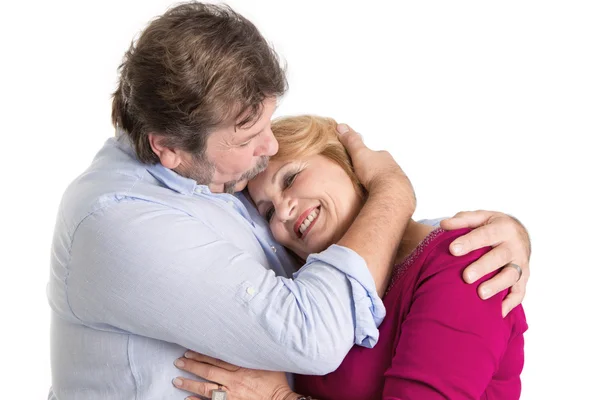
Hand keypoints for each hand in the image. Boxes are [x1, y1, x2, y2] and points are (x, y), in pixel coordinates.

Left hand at [172, 351, 297, 399]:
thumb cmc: (276, 383)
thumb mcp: (267, 363)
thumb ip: (253, 354)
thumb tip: (246, 341)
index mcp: (242, 368)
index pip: (217, 358)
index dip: (202, 354)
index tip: (190, 350)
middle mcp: (234, 381)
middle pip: (208, 371)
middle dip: (192, 366)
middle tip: (179, 362)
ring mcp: (231, 395)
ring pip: (206, 388)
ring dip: (190, 384)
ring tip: (177, 380)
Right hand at [336, 123, 415, 210]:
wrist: (391, 192)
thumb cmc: (375, 172)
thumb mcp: (359, 153)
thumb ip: (351, 141)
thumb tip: (342, 126)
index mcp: (384, 156)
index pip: (374, 153)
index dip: (366, 156)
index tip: (358, 161)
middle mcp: (392, 167)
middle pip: (380, 167)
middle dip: (372, 171)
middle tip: (361, 177)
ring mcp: (396, 181)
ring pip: (384, 180)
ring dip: (376, 183)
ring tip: (365, 189)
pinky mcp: (396, 195)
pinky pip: (387, 192)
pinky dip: (380, 194)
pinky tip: (373, 198)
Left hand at [440, 210, 530, 316]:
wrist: (519, 233)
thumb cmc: (492, 226)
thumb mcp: (480, 217)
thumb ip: (462, 220)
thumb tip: (443, 224)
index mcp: (503, 228)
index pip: (485, 234)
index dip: (469, 242)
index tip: (453, 250)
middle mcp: (515, 246)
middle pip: (500, 257)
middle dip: (483, 267)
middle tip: (466, 277)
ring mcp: (521, 263)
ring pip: (511, 276)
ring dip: (497, 286)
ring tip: (481, 294)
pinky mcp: (524, 279)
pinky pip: (520, 293)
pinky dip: (511, 303)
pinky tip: (498, 313)